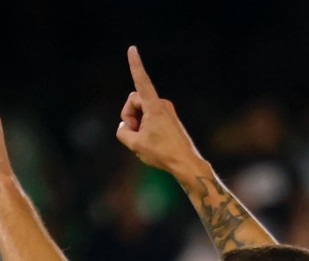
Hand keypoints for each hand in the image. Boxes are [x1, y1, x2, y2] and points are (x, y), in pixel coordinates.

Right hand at [115, 46, 203, 175]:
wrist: (186, 164)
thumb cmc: (162, 154)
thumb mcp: (134, 144)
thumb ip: (122, 131)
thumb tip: (124, 126)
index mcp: (154, 106)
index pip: (141, 81)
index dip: (135, 65)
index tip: (132, 49)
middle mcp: (162, 104)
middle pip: (134, 101)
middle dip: (129, 115)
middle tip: (135, 134)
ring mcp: (167, 111)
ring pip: (141, 111)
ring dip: (137, 123)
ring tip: (145, 140)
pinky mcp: (169, 119)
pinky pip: (149, 118)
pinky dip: (145, 128)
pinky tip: (152, 142)